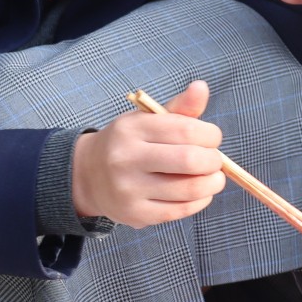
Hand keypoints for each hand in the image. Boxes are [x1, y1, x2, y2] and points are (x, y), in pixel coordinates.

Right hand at [70, 81, 225, 228]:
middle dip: (214, 160)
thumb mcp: (148, 120)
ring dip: (213, 183)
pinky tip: (200, 192)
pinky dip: (201, 200)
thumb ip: (180, 107)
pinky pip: (181, 210)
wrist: (88, 176)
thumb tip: (202, 87)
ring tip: (213, 177)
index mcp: (132, 129)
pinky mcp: (136, 214)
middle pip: (190, 160)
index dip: (211, 135)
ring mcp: (129, 189)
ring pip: (190, 189)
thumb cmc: (130, 143)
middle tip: (214, 160)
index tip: (212, 138)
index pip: (187, 129)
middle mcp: (126, 158)